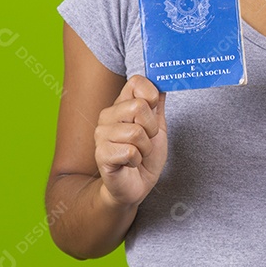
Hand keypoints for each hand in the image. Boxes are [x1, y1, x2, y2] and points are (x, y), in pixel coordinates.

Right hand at [94, 75, 167, 207]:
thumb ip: (158, 104)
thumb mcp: (158, 127)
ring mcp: (101, 134)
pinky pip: (130, 151)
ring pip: (136, 132)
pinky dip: (137, 160)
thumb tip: (163, 79)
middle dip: (151, 129)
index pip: (136, 82)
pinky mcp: (101, 154)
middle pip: (139, 107)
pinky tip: (130, 163)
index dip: (151, 96)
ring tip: (138, 154)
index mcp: (121, 105)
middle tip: (146, 141)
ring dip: (145, 148)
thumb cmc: (145, 156)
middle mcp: (108, 116)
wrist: (135, 186)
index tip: (153, 112)